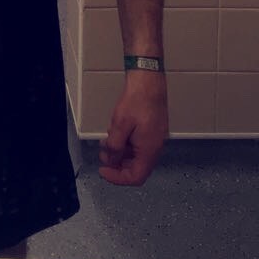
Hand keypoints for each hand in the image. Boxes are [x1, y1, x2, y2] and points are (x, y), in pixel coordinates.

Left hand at [98, 71, 168, 186]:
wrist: (148, 80)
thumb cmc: (138, 99)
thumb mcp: (120, 124)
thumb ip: (115, 147)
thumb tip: (112, 160)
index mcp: (149, 150)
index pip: (136, 177)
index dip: (117, 178)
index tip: (104, 171)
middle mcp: (155, 147)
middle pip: (136, 167)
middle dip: (117, 164)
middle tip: (104, 155)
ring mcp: (154, 138)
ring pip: (136, 155)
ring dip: (120, 152)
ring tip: (107, 142)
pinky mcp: (152, 130)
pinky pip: (138, 144)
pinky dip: (126, 143)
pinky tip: (116, 133)